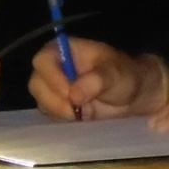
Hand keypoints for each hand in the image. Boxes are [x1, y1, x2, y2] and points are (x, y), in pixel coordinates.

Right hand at [28, 38, 168, 121]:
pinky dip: (62, 119)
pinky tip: (79, 117)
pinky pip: (48, 114)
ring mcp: (52, 87)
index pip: (43, 60)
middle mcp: (53, 66)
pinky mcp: (56, 104)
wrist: (132, 96)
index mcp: (64, 49)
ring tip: (83, 112)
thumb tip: (74, 95)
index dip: (51, 77)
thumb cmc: (124, 76)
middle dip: (55, 100)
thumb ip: (97, 80)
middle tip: (77, 110)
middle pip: (36, 84)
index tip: (70, 94)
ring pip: (41, 101)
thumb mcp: (116, 74)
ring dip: (60, 112)